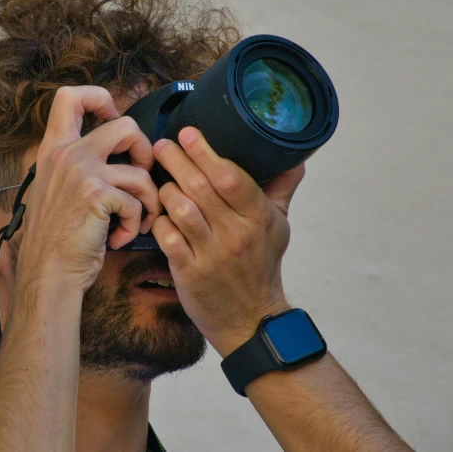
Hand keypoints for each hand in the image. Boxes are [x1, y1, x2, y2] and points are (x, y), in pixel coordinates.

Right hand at [16, 86, 161, 291]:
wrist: (47, 272)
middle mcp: (66, 154)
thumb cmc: (56, 238)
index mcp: (53, 149)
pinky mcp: (98, 195)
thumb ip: (76, 165)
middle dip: (144, 151)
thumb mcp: (54, 189)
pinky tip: (120, 238)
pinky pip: (137, 201)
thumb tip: (115, 154)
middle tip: (140, 177)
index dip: (101, 99)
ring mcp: (82, 172)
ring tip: (136, 220)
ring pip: (140, 168)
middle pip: (125, 124)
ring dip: (148, 199)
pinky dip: (136, 224)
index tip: (113, 119)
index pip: (70, 96)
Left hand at [151, 127, 304, 356]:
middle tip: (162, 146)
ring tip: (158, 180)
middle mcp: (236, 234)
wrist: (251, 319)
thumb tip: (295, 155)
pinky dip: (159, 222)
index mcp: (258, 218)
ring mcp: (212, 254)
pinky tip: (157, 214)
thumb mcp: (279, 227)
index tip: (188, 133)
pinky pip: (168, 238)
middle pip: (201, 188)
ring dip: (166, 191)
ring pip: (181, 210)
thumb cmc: (261, 267)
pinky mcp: (190, 273)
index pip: (232, 177)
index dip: (206, 153)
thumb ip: (281, 189)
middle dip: (177, 161)